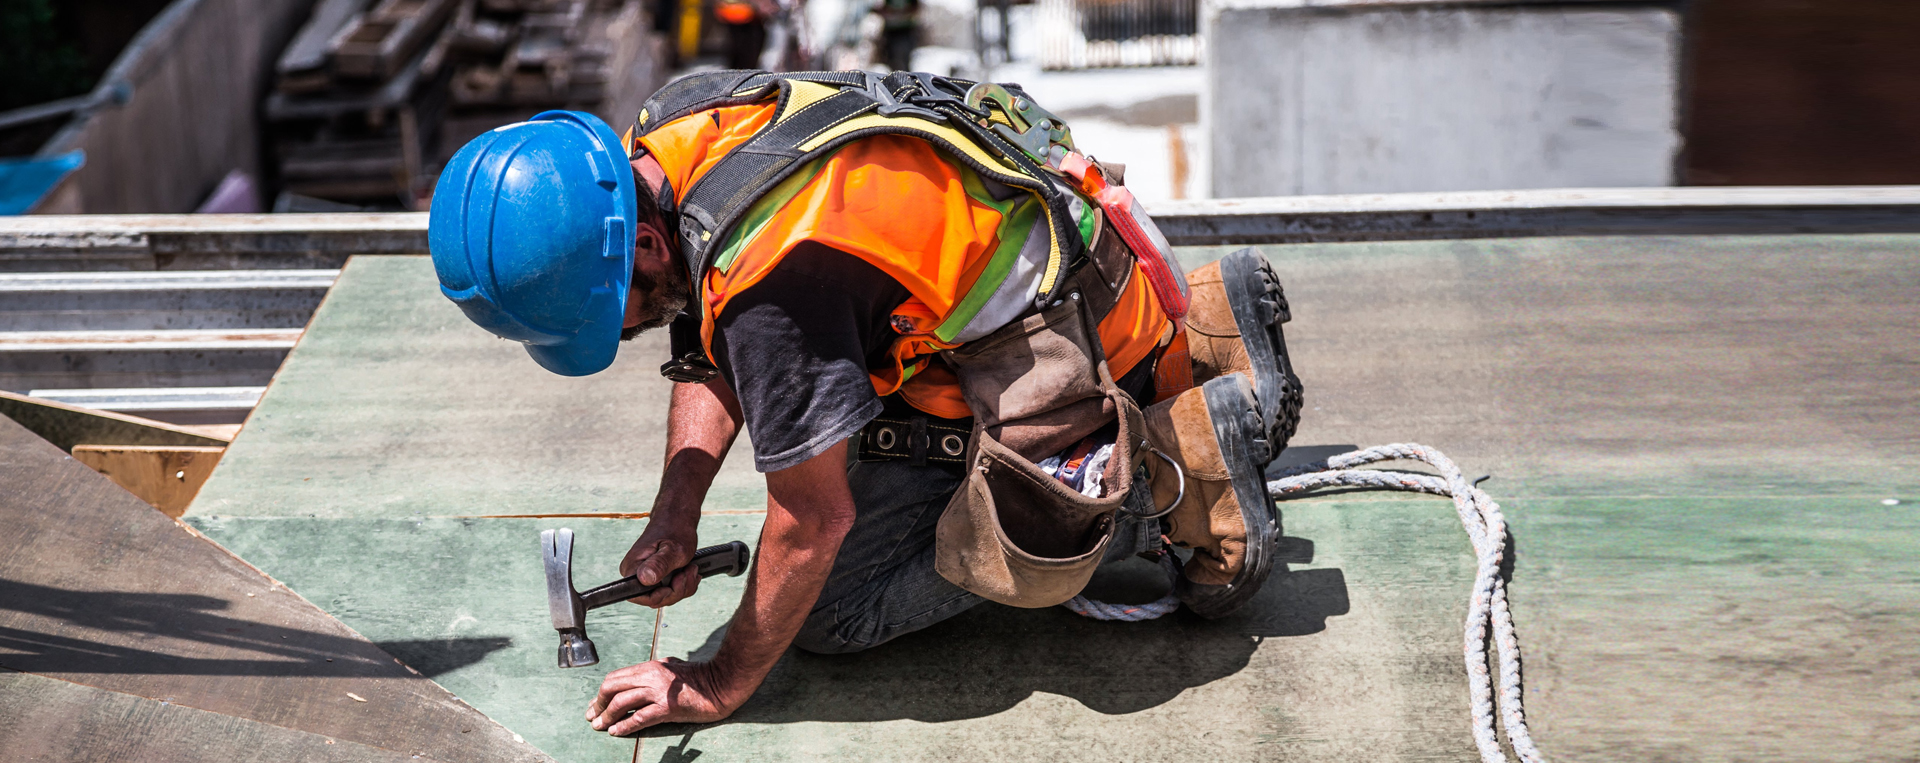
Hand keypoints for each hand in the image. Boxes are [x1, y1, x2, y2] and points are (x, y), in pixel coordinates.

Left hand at [586, 658, 741, 734]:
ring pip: (621, 703)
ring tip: (599, 727)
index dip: (601, 692)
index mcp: (650, 666)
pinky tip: (616, 732)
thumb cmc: (699, 677)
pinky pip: (639, 718)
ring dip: (607, 717)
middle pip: (612, 688)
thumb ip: (653, 671)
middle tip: (593, 716)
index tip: (595, 704)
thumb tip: (637, 679)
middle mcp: (651, 676)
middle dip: (598, 703)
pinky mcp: (668, 707)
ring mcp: (659, 691)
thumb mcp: (672, 667)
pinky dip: (624, 726)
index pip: (616, 678)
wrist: (721, 684)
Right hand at [619, 520, 699, 607]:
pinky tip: (689, 571)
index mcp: (632, 568)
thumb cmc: (675, 529)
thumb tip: (644, 578)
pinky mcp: (655, 577)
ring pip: (666, 597)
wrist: (677, 519)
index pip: (641, 597)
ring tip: (691, 568)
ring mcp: (645, 577)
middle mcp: (635, 575)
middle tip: (689, 570)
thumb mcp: (673, 549)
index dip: (662, 596)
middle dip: (678, 590)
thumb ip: (660, 565)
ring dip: (684, 586)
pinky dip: (684, 584)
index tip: (677, 580)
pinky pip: (670, 591)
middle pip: (655, 600)